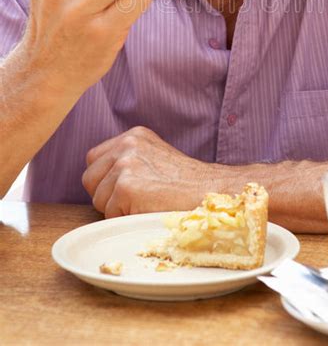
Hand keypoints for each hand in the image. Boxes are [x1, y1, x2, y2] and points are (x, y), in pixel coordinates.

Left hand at [82, 126, 214, 217]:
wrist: (211, 191)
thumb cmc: (186, 183)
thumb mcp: (155, 157)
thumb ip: (130, 159)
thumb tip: (101, 179)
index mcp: (133, 136)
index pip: (94, 159)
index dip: (105, 179)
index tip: (127, 188)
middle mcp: (127, 144)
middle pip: (89, 178)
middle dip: (105, 194)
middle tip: (135, 199)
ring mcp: (126, 164)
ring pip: (97, 198)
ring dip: (116, 208)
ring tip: (146, 203)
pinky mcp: (127, 186)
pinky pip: (109, 213)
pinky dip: (125, 218)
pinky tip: (147, 210)